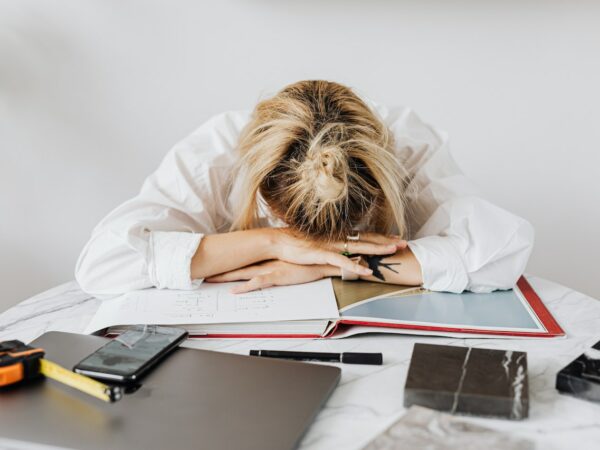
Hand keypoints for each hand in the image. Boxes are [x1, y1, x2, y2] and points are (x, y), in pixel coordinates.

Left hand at [206, 260, 337, 293]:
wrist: (322, 259)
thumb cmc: (309, 261)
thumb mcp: (290, 263)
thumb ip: (280, 265)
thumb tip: (273, 267)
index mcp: (267, 260)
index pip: (243, 262)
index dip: (228, 264)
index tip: (214, 266)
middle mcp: (265, 263)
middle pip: (238, 267)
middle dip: (220, 270)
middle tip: (203, 273)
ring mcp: (270, 269)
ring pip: (242, 274)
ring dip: (226, 278)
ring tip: (210, 281)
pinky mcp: (277, 276)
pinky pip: (257, 283)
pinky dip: (245, 288)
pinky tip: (234, 292)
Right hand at [269, 228, 406, 276]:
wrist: (277, 242)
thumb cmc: (294, 243)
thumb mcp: (316, 244)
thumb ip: (328, 246)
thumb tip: (338, 249)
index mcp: (336, 236)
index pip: (363, 234)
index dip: (380, 236)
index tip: (394, 237)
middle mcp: (337, 238)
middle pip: (366, 238)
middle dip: (386, 240)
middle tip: (404, 242)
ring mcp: (330, 245)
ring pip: (359, 247)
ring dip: (377, 249)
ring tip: (393, 251)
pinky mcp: (322, 254)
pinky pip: (343, 262)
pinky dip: (356, 267)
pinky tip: (367, 271)